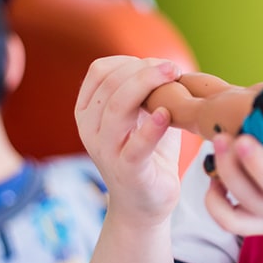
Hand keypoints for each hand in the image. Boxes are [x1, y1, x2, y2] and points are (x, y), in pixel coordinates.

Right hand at [75, 55, 183, 226]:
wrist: (146, 202)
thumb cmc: (147, 151)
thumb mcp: (142, 115)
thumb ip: (146, 90)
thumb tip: (163, 63)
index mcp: (89, 111)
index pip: (100, 71)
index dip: (131, 61)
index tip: (160, 64)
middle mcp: (90, 129)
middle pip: (110, 85)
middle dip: (144, 70)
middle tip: (173, 68)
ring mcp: (106, 151)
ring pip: (117, 108)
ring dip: (147, 87)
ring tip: (173, 78)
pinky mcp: (127, 171)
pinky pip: (134, 147)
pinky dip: (150, 129)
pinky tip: (165, 115)